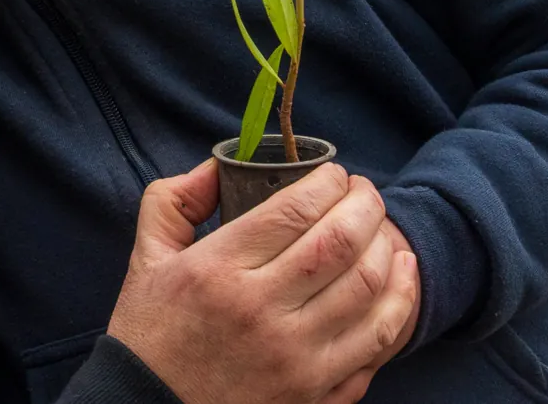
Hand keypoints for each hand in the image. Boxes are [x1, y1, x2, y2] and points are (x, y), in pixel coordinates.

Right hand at [107, 161, 420, 403]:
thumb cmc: (151, 333)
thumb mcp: (146, 256)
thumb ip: (175, 199)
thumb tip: (219, 167)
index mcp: (218, 271)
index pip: (295, 210)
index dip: (327, 182)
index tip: (333, 174)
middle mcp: (261, 312)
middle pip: (340, 243)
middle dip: (365, 205)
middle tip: (364, 192)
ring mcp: (295, 358)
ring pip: (368, 289)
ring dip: (385, 246)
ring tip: (380, 228)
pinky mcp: (315, 392)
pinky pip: (378, 343)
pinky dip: (400, 303)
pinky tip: (401, 275)